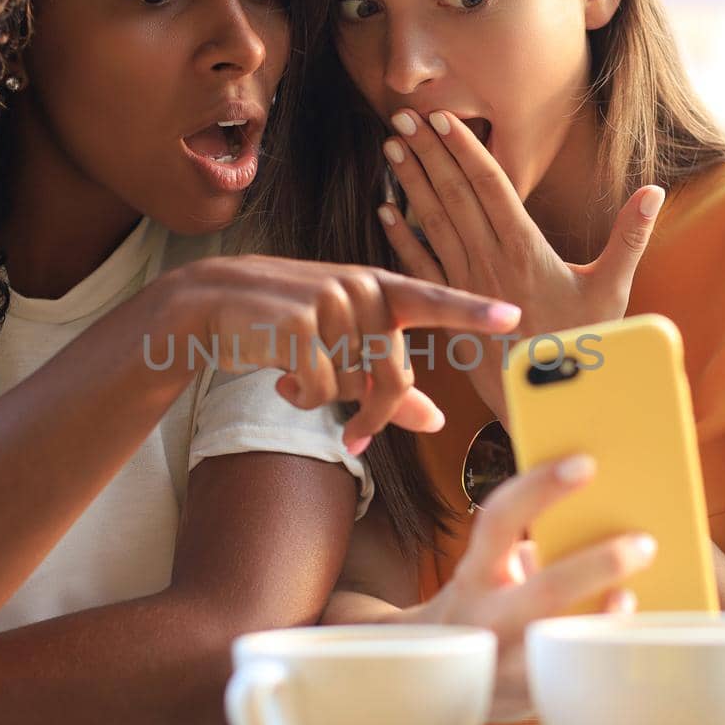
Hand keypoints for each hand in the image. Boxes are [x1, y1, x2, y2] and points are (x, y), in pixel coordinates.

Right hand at [165, 255, 521, 452]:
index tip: (513, 318)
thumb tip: (438, 421)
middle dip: (374, 415)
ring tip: (297, 379)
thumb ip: (390, 383)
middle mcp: (359, 288)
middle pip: (394, 376)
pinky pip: (320, 389)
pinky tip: (279, 378)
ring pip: (354, 386)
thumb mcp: (341, 349)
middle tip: (353, 436)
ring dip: (326, 401)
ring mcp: (328, 301)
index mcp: (379, 288)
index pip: (434, 299)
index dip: (473, 311)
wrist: (211, 302)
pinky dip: (300, 397)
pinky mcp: (297, 323)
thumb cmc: (286, 325)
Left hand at [379, 109, 662, 421]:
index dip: (466, 150)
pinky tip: (384, 212)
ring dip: (411, 185)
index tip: (444, 119)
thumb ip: (629, 236)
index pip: (490, 187)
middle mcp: (490, 261)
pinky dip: (401, 238)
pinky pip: (421, 267)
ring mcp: (467, 285)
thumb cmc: (585, 345)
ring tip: (394, 149)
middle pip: (454, 197)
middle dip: (429, 154)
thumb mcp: (613, 288)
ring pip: (433, 225)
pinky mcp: (454, 310)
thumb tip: (655, 190)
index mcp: (526, 249)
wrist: (551, 403)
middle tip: (406, 117)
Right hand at [390, 455, 654, 720]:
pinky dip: (607, 656)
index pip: (500, 518)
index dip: (540, 487)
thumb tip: (611, 516)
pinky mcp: (528, 699)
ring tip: (641, 595)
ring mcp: (505, 664)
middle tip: (645, 543)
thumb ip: (531, 548)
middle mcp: (486, 616)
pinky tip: (635, 640)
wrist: (436, 674)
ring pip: (562, 644)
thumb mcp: (491, 571)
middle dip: (597, 565)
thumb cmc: (487, 604)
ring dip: (609, 621)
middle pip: (545, 589)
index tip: (586, 463)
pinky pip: (574, 679)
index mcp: (477, 571)